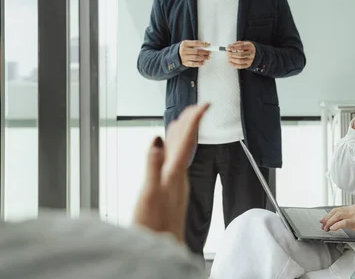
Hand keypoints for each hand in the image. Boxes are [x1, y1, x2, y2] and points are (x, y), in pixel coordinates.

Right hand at [133, 103, 209, 242]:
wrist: (160, 250)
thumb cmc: (154, 226)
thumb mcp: (149, 193)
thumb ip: (153, 165)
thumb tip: (158, 138)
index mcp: (174, 173)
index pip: (187, 141)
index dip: (195, 121)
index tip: (205, 104)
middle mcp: (177, 176)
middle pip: (186, 144)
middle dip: (190, 124)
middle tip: (195, 106)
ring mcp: (174, 184)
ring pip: (180, 153)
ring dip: (182, 135)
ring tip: (182, 122)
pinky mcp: (169, 192)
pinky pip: (174, 163)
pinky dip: (173, 151)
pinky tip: (169, 153)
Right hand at [179, 40, 210, 67]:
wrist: (176, 54)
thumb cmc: (185, 48)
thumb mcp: (188, 44)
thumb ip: (196, 44)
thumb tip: (206, 46)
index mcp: (185, 44)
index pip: (196, 43)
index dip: (203, 44)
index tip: (209, 45)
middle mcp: (184, 50)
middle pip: (196, 51)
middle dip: (205, 52)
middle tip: (209, 52)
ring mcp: (184, 57)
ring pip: (196, 58)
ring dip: (203, 58)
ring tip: (208, 57)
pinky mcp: (185, 63)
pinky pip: (193, 64)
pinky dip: (199, 63)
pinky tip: (203, 62)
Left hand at [226, 41, 255, 68]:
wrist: (255, 52)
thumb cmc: (247, 47)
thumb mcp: (243, 43)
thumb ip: (236, 44)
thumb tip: (229, 46)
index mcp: (249, 47)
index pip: (241, 47)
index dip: (233, 47)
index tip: (228, 48)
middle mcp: (251, 54)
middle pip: (240, 55)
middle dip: (232, 54)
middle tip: (227, 53)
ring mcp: (250, 60)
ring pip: (240, 61)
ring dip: (232, 59)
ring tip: (228, 57)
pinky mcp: (248, 65)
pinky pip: (240, 66)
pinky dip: (234, 65)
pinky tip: (230, 62)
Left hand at [320, 204, 354, 239]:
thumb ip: (352, 217)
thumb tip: (342, 222)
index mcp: (354, 207)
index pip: (338, 209)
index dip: (329, 214)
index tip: (324, 219)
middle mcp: (353, 209)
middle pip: (335, 211)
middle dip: (327, 218)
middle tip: (322, 224)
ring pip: (337, 216)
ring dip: (329, 222)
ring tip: (326, 228)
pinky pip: (343, 222)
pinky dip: (336, 225)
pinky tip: (332, 229)